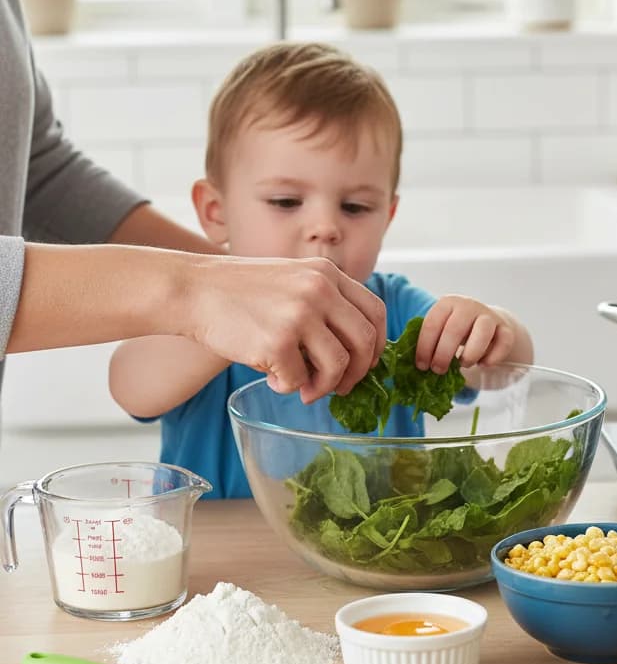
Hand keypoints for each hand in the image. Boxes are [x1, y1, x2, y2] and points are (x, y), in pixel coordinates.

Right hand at [186, 256, 385, 401]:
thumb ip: (326, 302)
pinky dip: (289, 387)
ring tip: (305, 390)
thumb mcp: (294, 278)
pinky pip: (299, 380)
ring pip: (338, 365)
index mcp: (328, 274)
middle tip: (340, 387)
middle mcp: (320, 290)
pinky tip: (273, 380)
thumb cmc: (240, 291)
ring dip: (324, 387)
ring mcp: (299, 314)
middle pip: (365, 342)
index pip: (375, 312)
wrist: (191, 289)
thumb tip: (357, 351)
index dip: (377, 345)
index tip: (366, 363)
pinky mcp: (276, 341)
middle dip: (358, 373)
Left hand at [416, 295, 514, 372]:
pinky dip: (493, 357)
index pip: (433, 324)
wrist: (487, 322)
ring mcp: (489, 316)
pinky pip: (504, 342)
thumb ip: (430, 342)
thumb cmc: (457, 331)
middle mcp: (468, 306)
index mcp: (447, 304)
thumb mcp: (441, 330)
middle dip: (444, 354)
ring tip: (463, 365)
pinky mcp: (505, 328)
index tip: (422, 366)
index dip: (425, 347)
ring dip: (470, 354)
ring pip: (483, 331)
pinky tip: (483, 364)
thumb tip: (417, 366)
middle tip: (438, 370)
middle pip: (455, 329)